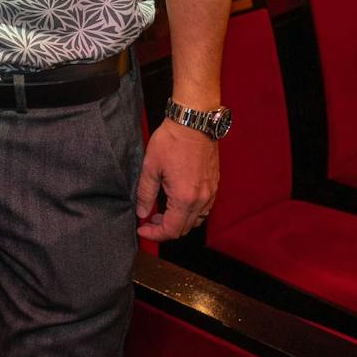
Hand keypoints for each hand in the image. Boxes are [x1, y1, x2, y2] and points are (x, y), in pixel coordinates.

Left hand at [135, 120, 219, 239]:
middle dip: (164, 229)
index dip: (154, 234)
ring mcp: (210, 193)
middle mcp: (201, 200)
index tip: (142, 229)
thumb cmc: (171, 141)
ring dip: (179, 222)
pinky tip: (177, 202)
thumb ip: (145, 194)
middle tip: (149, 219)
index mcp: (184, 198)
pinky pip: (204, 209)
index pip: (171, 229)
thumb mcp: (151, 167)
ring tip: (162, 212)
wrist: (194, 123)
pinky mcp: (214, 185)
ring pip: (196, 221)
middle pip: (184, 229)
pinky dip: (190, 213)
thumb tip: (143, 213)